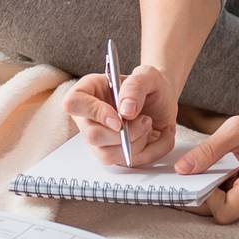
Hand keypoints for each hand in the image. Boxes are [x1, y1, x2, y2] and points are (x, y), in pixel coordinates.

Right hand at [62, 63, 177, 167]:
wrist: (165, 102)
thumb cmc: (150, 87)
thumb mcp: (148, 75)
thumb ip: (135, 86)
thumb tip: (126, 110)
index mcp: (88, 91)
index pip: (73, 103)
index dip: (95, 112)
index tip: (119, 118)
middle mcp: (88, 117)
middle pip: (91, 136)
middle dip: (124, 133)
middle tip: (144, 120)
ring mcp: (99, 139)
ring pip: (107, 155)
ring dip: (135, 143)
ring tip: (147, 124)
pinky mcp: (113, 154)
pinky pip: (125, 162)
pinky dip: (146, 151)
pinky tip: (149, 135)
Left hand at [175, 104, 238, 223]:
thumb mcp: (237, 129)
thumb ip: (207, 151)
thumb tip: (181, 169)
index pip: (221, 212)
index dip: (203, 198)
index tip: (191, 177)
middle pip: (220, 213)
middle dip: (200, 196)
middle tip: (183, 176)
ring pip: (225, 208)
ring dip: (209, 191)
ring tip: (199, 169)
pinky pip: (232, 200)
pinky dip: (219, 187)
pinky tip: (213, 169)